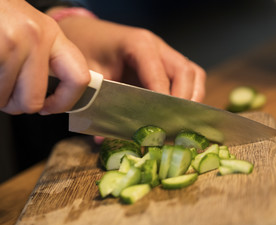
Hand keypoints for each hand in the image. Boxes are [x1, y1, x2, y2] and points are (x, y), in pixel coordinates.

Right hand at [0, 0, 89, 113]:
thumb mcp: (24, 27)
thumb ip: (38, 58)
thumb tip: (41, 99)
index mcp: (50, 34)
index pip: (78, 77)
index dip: (65, 102)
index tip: (48, 107)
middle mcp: (34, 40)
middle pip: (31, 102)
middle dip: (9, 105)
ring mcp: (9, 47)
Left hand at [55, 14, 205, 143]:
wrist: (84, 34)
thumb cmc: (85, 50)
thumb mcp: (89, 75)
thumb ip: (98, 102)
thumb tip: (103, 139)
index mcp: (138, 44)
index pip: (159, 73)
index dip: (164, 99)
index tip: (163, 122)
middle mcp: (156, 46)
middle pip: (185, 71)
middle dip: (184, 100)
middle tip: (176, 125)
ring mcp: (163, 52)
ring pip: (191, 73)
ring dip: (191, 98)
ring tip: (182, 122)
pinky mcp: (163, 62)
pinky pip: (185, 77)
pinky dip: (187, 95)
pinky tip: (177, 113)